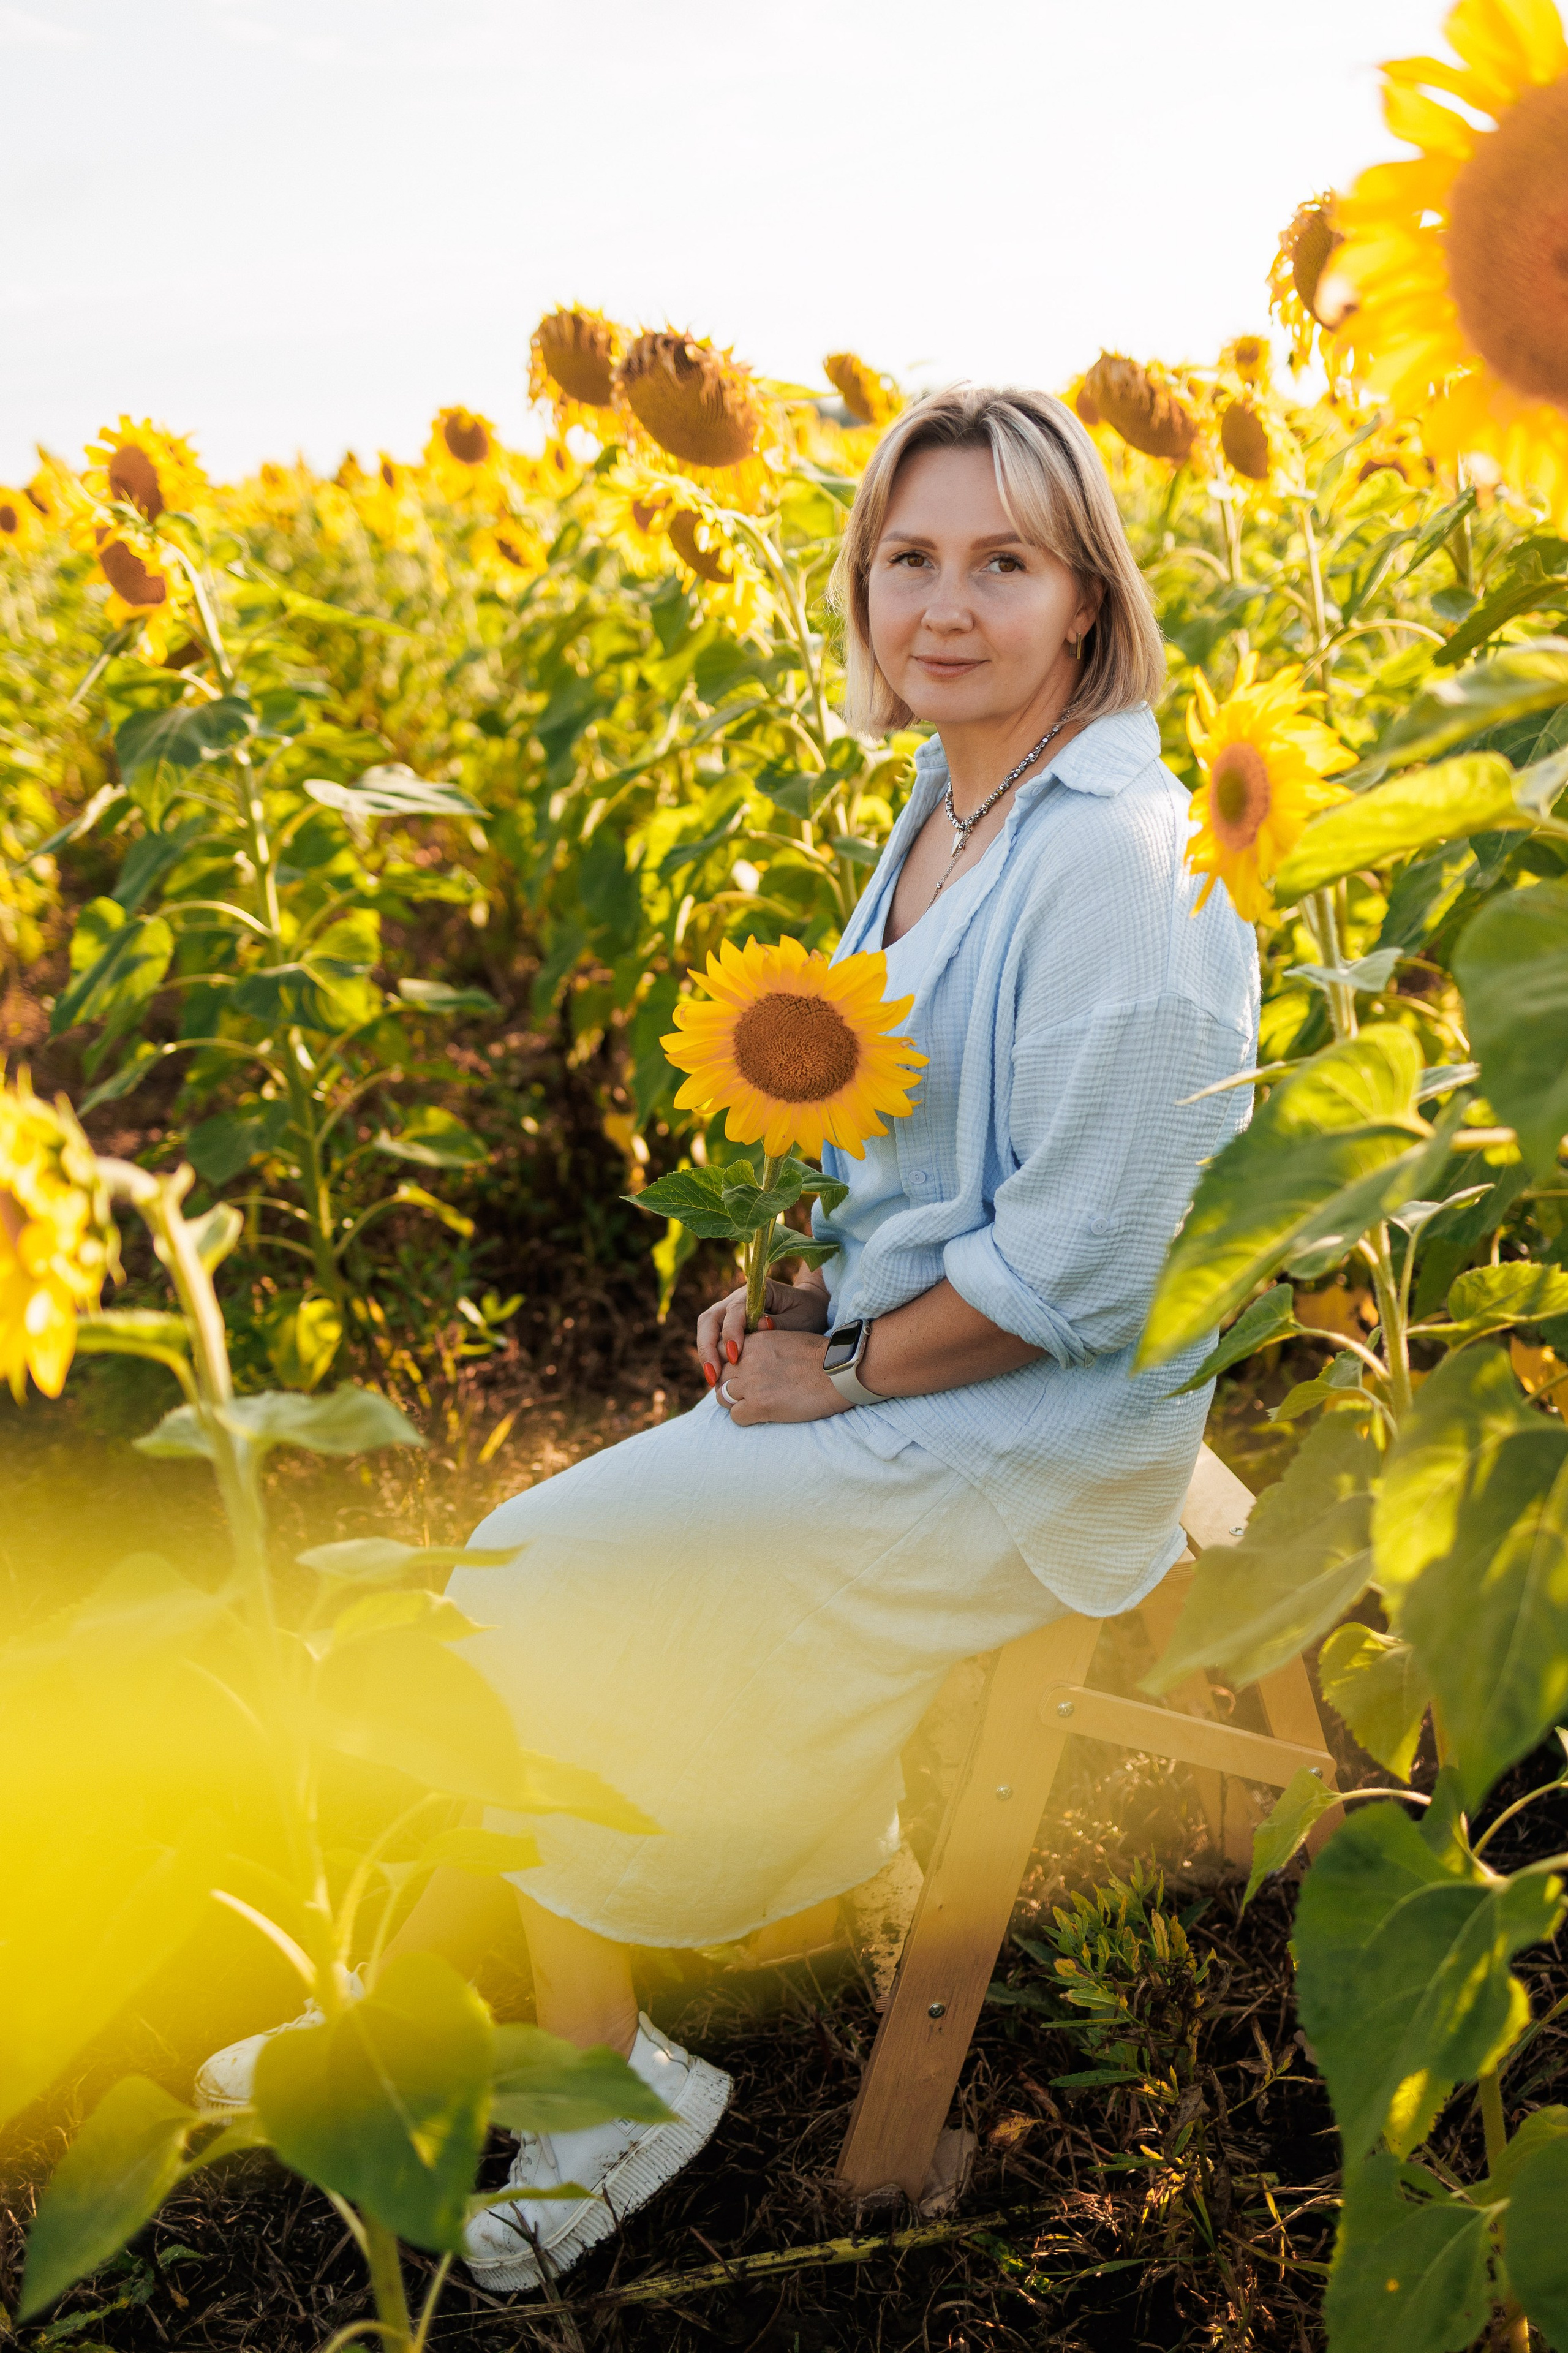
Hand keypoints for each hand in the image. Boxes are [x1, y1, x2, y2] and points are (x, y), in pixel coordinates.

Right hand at [696, 1276, 828, 1387]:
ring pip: (706, 1328)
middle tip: (714, 1375)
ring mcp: (729, 1311)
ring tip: (712, 1379)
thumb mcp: (802, 1318)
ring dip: (706, 1353)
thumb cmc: (807, 1311)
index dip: (731, 1332)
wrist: (809, 1306)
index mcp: (756, 1292)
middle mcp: (737, 1299)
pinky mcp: (729, 1325)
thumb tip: (761, 1326)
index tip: (735, 1357)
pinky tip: (717, 1377)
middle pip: (710, 1318)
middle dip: (708, 1347)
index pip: (734, 1309)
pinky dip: (712, 1356)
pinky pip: (713, 1338)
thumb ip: (781, 1323)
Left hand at [715, 1327, 849, 1424]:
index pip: (722, 1350)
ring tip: (753, 1405)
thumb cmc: (823, 1357)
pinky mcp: (759, 1405)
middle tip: (744, 1393)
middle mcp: (748, 1359)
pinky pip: (736, 1417)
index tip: (738, 1373)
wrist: (839, 1371)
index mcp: (755, 1340)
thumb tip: (758, 1361)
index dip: (727, 1364)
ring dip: (734, 1402)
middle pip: (719, 1374)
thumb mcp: (787, 1339)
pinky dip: (746, 1418)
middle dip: (728, 1384)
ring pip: (722, 1397)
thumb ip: (765, 1348)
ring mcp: (751, 1383)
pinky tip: (763, 1415)